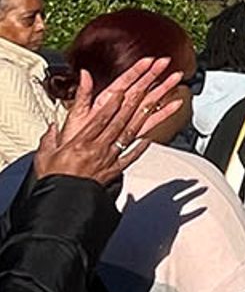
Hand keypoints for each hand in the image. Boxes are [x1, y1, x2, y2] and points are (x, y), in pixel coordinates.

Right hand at [35, 58, 183, 186]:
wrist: (62, 203)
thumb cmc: (54, 181)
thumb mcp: (45, 157)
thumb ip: (50, 139)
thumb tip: (52, 126)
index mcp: (80, 144)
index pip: (100, 119)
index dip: (112, 104)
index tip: (122, 90)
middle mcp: (98, 149)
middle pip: (119, 122)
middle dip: (133, 103)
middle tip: (145, 88)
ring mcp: (109, 159)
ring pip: (128, 135)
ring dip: (142, 118)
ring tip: (153, 105)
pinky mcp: (115, 171)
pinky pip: (130, 157)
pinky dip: (141, 147)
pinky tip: (150, 138)